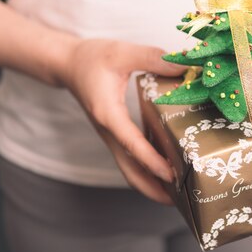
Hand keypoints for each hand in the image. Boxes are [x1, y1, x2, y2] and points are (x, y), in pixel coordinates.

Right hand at [57, 39, 184, 204]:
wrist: (67, 65)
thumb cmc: (91, 58)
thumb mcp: (121, 52)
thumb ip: (152, 58)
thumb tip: (184, 65)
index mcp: (108, 114)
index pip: (131, 144)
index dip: (152, 161)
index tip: (171, 174)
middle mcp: (109, 131)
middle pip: (130, 171)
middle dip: (153, 189)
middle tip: (181, 199)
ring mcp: (112, 136)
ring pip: (130, 169)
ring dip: (152, 184)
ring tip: (179, 194)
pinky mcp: (116, 135)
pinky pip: (132, 159)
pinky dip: (149, 169)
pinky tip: (170, 169)